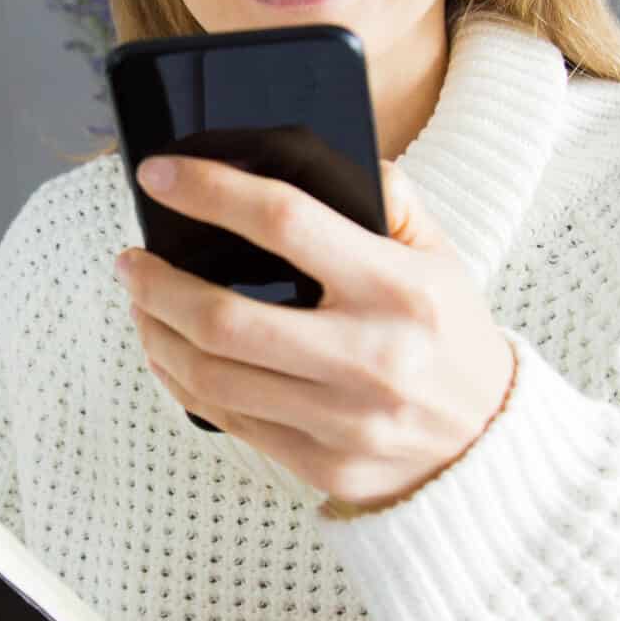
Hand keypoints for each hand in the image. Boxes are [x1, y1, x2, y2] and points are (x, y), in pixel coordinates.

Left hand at [118, 155, 514, 510]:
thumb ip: (385, 196)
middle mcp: (370, 356)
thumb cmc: (449, 333)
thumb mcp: (438, 253)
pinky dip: (180, 381)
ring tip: (141, 302)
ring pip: (214, 376)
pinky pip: (227, 420)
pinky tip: (167, 351)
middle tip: (131, 259)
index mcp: (397, 287)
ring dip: (156, 333)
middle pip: (226, 317)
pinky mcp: (322, 465)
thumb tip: (303, 155)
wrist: (489, 441)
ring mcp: (343, 420)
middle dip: (157, 283)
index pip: (285, 222)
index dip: (210, 192)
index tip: (159, 176)